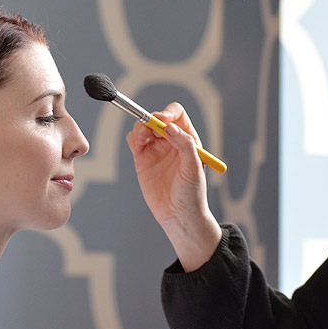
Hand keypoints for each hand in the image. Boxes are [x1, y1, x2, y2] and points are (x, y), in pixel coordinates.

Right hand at [126, 102, 220, 270]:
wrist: (178, 216)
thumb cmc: (191, 193)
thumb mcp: (193, 167)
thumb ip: (184, 144)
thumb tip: (168, 127)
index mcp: (188, 139)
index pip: (176, 114)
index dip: (168, 113)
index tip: (162, 120)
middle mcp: (171, 141)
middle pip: (157, 118)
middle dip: (150, 119)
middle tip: (148, 131)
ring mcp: (156, 149)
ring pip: (143, 127)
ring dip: (140, 127)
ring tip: (142, 140)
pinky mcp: (142, 159)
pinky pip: (134, 140)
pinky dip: (133, 137)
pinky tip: (138, 146)